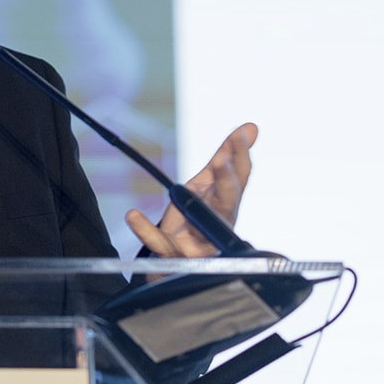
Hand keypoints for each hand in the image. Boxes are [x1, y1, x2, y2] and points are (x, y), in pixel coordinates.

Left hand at [126, 122, 256, 257]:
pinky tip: (132, 215)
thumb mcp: (208, 183)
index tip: (239, 135)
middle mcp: (218, 224)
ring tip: (189, 187)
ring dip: (193, 209)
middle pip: (227, 203)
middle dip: (227, 182)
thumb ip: (226, 156)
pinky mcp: (175, 255)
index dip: (240, 157)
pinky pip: (160, 244)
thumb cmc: (198, 217)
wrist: (178, 257)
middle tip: (223, 161)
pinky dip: (145, 231)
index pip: (239, 179)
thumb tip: (251, 126)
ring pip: (200, 228)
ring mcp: (198, 243)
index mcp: (227, 204)